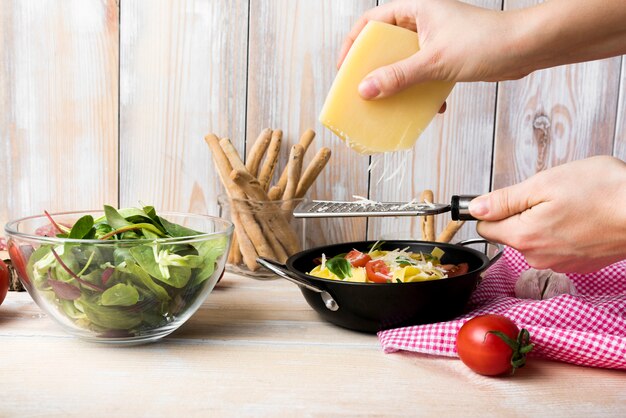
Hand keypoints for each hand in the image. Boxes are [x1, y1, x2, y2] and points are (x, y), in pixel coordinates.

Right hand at [338, 0, 528, 99]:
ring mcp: (435, 40)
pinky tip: (432, 106)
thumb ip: (399, 76)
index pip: (372, 21)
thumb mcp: (435, 61)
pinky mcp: (448, 57)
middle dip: (374, 69)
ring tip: (391, 103)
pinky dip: (423, 90)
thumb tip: (366, 90)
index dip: (353, 44)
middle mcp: (423, 22)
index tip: (345, 69)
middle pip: (385, 44)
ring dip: (398, 84)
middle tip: (363, 90)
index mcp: (416, 9)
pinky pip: (424, 74)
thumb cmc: (485, 42)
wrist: (528, 48)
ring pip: (404, 62)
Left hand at [468, 156, 625, 272]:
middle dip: (521, 212)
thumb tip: (476, 208)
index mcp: (523, 237)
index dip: (492, 208)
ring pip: (533, 238)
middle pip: (509, 233)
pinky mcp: (577, 263)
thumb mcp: (544, 185)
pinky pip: (555, 245)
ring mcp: (559, 263)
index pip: (484, 227)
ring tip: (570, 205)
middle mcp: (537, 257)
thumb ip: (505, 199)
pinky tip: (582, 218)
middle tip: (549, 196)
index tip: (507, 196)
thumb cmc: (602, 193)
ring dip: (543, 221)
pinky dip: (563, 231)